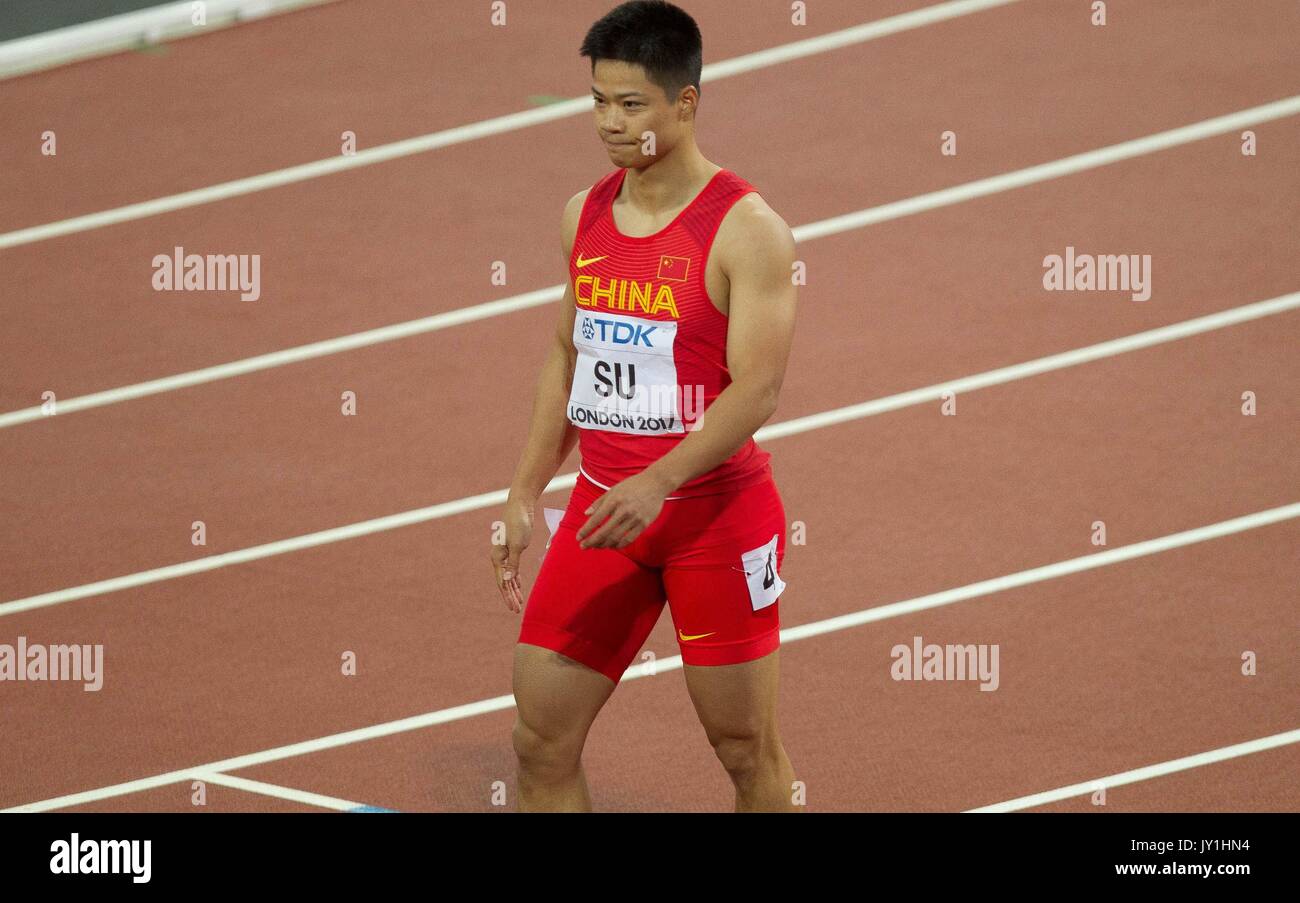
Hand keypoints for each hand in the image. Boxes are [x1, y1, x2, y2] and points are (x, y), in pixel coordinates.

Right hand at [490, 495, 533, 612]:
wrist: (521, 506)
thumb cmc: (518, 523)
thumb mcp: (517, 545)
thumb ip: (512, 563)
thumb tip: (506, 580)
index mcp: (497, 557)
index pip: (502, 582)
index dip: (508, 596)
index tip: (514, 608)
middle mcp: (499, 557)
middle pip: (504, 581)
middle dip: (510, 596)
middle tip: (517, 610)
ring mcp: (506, 553)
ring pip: (508, 576)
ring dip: (513, 589)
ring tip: (519, 602)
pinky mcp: (514, 549)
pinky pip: (513, 568)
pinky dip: (515, 578)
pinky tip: (518, 585)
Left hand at [575, 471, 670, 549]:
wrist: (655, 483)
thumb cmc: (633, 485)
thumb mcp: (613, 489)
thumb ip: (599, 502)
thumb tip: (586, 514)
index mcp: (614, 500)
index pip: (596, 519)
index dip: (586, 530)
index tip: (579, 537)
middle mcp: (624, 510)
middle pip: (604, 531)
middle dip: (592, 541)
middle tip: (584, 546)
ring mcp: (635, 518)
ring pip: (616, 537)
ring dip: (604, 545)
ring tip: (596, 546)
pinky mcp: (644, 524)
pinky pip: (629, 539)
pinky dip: (619, 545)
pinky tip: (612, 546)